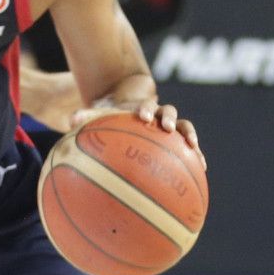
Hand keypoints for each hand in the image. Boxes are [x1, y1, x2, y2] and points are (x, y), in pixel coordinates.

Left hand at [73, 94, 203, 166]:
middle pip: (168, 111)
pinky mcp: (177, 141)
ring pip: (184, 127)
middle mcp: (158, 115)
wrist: (129, 114)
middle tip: (166, 127)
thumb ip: (87, 117)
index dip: (145, 109)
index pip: (145, 105)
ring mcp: (170, 128)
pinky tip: (202, 169)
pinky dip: (196, 155)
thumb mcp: (101, 116)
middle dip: (168, 118)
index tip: (141, 116)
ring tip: (193, 147)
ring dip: (189, 135)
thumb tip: (71, 119)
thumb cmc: (113, 118)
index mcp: (141, 108)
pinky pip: (189, 148)